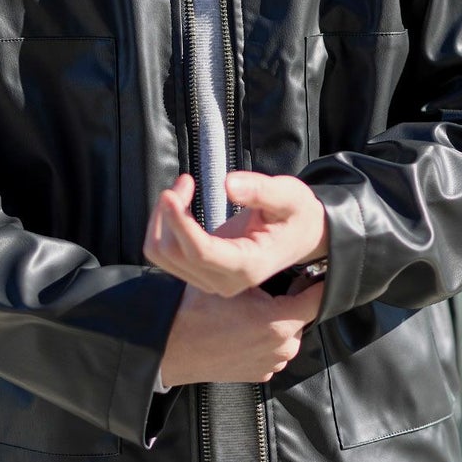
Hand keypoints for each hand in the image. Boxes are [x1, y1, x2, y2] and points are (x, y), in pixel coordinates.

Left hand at [143, 170, 327, 298]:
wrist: (298, 236)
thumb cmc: (295, 214)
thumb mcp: (289, 196)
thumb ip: (261, 190)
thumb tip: (228, 185)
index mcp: (250, 266)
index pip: (202, 253)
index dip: (180, 224)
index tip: (169, 194)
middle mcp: (226, 281)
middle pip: (175, 253)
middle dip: (170, 213)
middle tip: (187, 179)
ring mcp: (210, 280)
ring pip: (162, 254)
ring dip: (162, 218)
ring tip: (184, 187)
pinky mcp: (199, 272)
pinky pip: (164, 253)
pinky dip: (163, 225)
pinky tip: (181, 204)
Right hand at [158, 278, 324, 384]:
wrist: (172, 346)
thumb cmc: (198, 312)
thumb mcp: (234, 283)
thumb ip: (265, 275)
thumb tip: (284, 263)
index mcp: (280, 323)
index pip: (317, 299)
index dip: (317, 281)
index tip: (318, 271)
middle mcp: (282, 349)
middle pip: (300, 317)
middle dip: (290, 302)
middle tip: (269, 289)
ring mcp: (271, 365)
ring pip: (286, 334)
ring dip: (276, 322)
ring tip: (251, 311)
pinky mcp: (260, 375)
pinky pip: (271, 350)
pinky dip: (264, 340)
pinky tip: (243, 330)